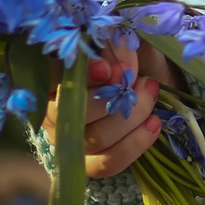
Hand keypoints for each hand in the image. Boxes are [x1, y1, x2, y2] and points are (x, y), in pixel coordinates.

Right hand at [48, 41, 176, 178]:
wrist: (138, 84)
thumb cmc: (121, 57)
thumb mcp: (117, 42)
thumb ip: (115, 46)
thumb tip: (120, 69)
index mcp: (52, 78)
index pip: (51, 77)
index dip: (79, 76)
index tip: (107, 69)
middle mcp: (52, 113)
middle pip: (75, 113)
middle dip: (114, 97)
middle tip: (141, 80)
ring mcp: (69, 141)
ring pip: (96, 138)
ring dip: (132, 116)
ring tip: (151, 93)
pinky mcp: (89, 162)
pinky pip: (108, 163)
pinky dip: (135, 144)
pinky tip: (153, 124)